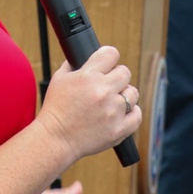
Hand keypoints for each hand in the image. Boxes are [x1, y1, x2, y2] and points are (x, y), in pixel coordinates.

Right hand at [35, 46, 140, 165]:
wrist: (55, 139)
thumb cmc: (56, 109)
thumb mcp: (60, 78)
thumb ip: (74, 64)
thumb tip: (88, 56)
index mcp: (88, 76)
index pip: (111, 54)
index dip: (109, 58)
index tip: (107, 64)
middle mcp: (103, 91)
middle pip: (125, 72)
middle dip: (116, 77)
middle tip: (108, 85)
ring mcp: (112, 111)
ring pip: (133, 93)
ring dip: (124, 95)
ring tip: (112, 102)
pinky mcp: (118, 130)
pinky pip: (137, 116)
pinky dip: (132, 113)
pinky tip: (122, 113)